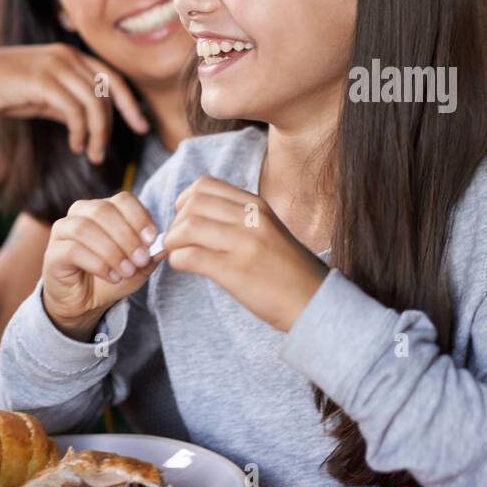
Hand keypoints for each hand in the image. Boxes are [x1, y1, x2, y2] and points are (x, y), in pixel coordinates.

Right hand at [0, 44, 148, 163]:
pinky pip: (75, 111)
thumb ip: (70, 102)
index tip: (142, 126)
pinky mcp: (44, 80)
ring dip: (97, 134)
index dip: (131, 104)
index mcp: (72, 56)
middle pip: (106, 95)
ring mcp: (57, 65)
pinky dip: (80, 132)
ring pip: (94, 105)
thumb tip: (91, 123)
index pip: (113, 79)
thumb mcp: (46, 96)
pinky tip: (75, 145)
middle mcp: (69, 56)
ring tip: (90, 154)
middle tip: (102, 153)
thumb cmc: (8, 91)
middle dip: (111, 127)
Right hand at [41, 192, 165, 340]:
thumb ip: (152, 253)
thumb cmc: (113, 276)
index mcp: (105, 209)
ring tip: (127, 270)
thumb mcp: (139, 266)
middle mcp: (81, 213)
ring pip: (85, 228)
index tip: (153, 239)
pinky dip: (98, 264)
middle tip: (141, 259)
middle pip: (104, 210)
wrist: (86, 302)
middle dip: (127, 236)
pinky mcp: (53, 252)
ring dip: (112, 250)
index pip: (123, 199)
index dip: (139, 217)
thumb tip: (165, 243)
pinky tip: (112, 277)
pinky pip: (73, 250)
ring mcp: (63, 230)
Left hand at [162, 176, 328, 331]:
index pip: (205, 185)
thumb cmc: (289, 269)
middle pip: (192, 204)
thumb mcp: (269, 229)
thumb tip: (196, 217)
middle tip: (178, 240)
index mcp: (258, 206)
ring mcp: (244, 244)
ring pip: (188, 227)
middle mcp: (251, 219)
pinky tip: (184, 266)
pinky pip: (191, 256)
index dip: (185, 201)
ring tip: (178, 253)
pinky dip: (178, 260)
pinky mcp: (235, 272)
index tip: (185, 219)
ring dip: (173, 241)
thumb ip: (240, 218)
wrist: (313, 300)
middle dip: (175, 221)